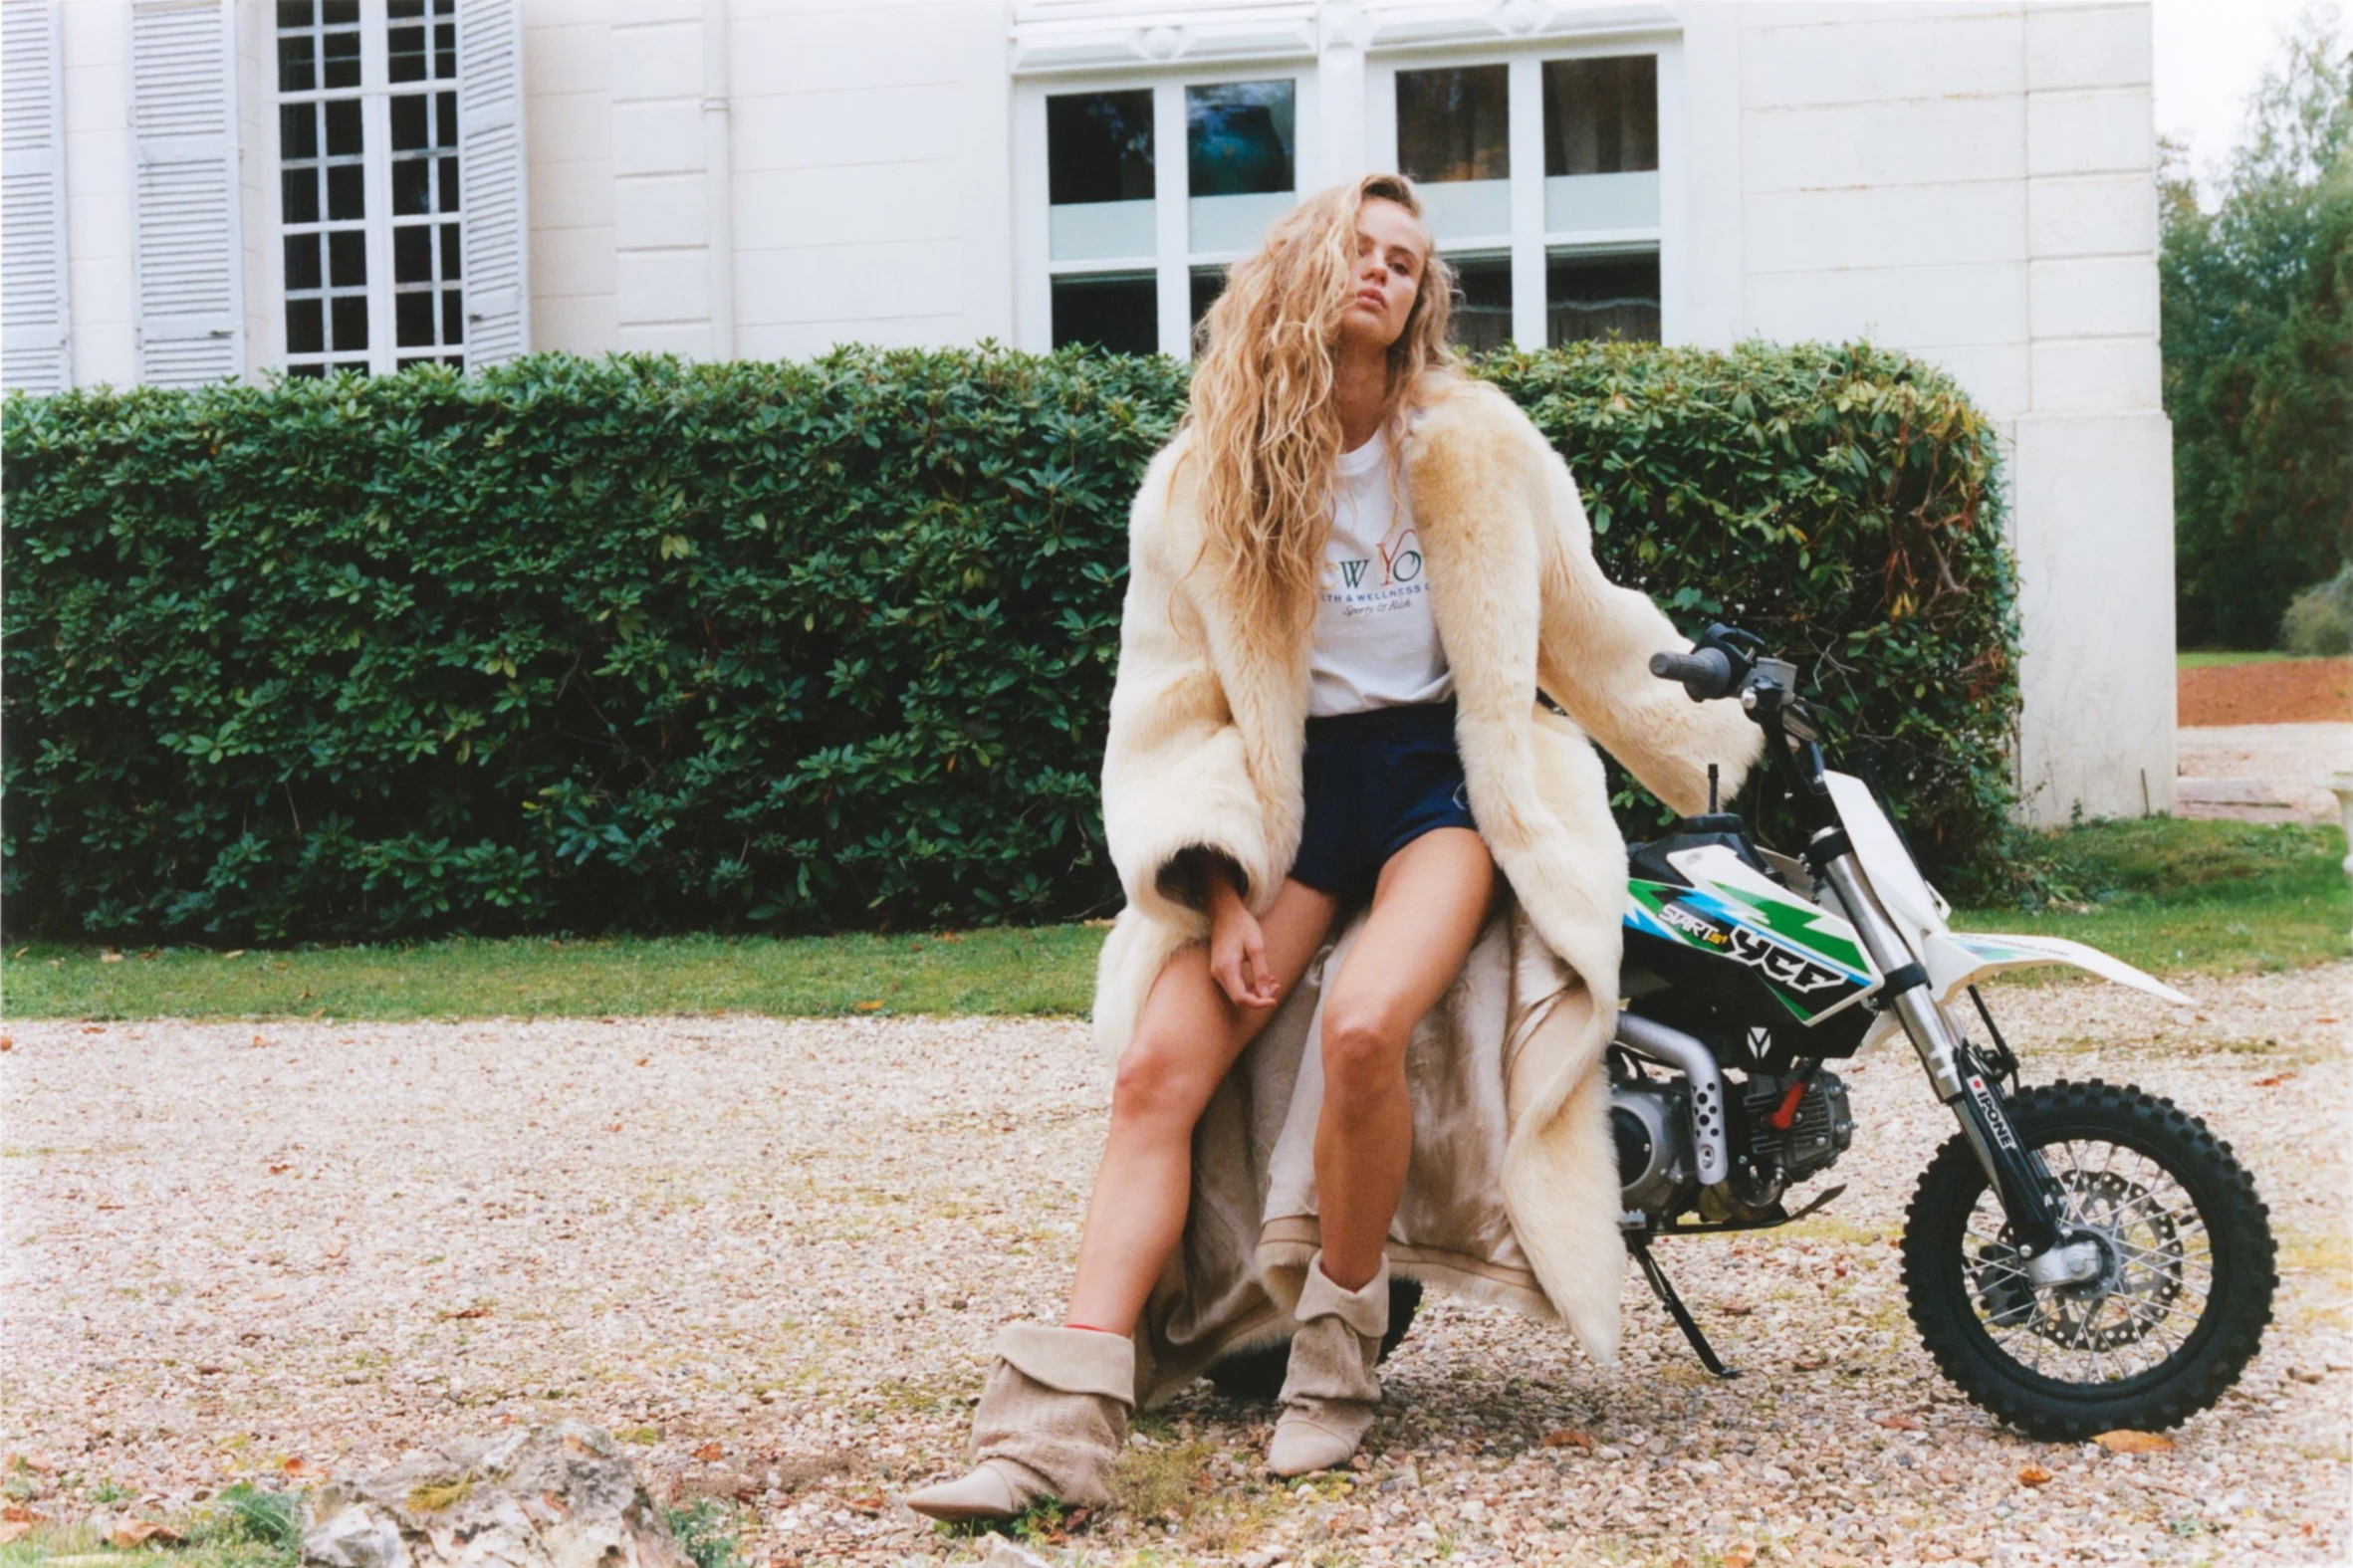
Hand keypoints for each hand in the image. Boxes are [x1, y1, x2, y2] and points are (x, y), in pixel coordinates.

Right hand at [1206, 880, 1279, 1009]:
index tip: (1274, 1000)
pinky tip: (1264, 977)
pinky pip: (1236, 984)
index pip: (1241, 998)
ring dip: (1257, 991)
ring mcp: (1218, 972)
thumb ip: (1261, 972)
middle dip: (1260, 997)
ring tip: (1273, 981)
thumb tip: (1265, 995)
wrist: (1226, 913)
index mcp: (1227, 968)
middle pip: (1239, 998)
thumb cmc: (1241, 926)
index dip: (1258, 1004)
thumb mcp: (1257, 947)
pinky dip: (1251, 985)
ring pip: (1238, 993)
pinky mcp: (1221, 969)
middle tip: (1276, 986)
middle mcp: (1219, 973)